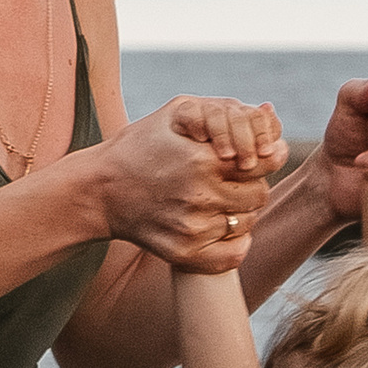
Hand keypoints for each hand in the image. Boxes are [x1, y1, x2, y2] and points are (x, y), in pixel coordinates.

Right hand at [97, 93, 284, 271]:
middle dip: (252, 183)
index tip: (257, 156)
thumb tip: (269, 113)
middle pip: (260, 194)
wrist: (99, 190)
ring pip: (247, 222)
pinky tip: (222, 226)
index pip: (266, 161)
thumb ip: (223, 112)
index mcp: (202, 159)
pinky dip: (236, 243)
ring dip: (242, 211)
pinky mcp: (184, 253)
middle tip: (234, 178)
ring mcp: (192, 229)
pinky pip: (233, 255)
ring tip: (220, 198)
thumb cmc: (140, 145)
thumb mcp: (176, 113)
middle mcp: (200, 196)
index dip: (269, 156)